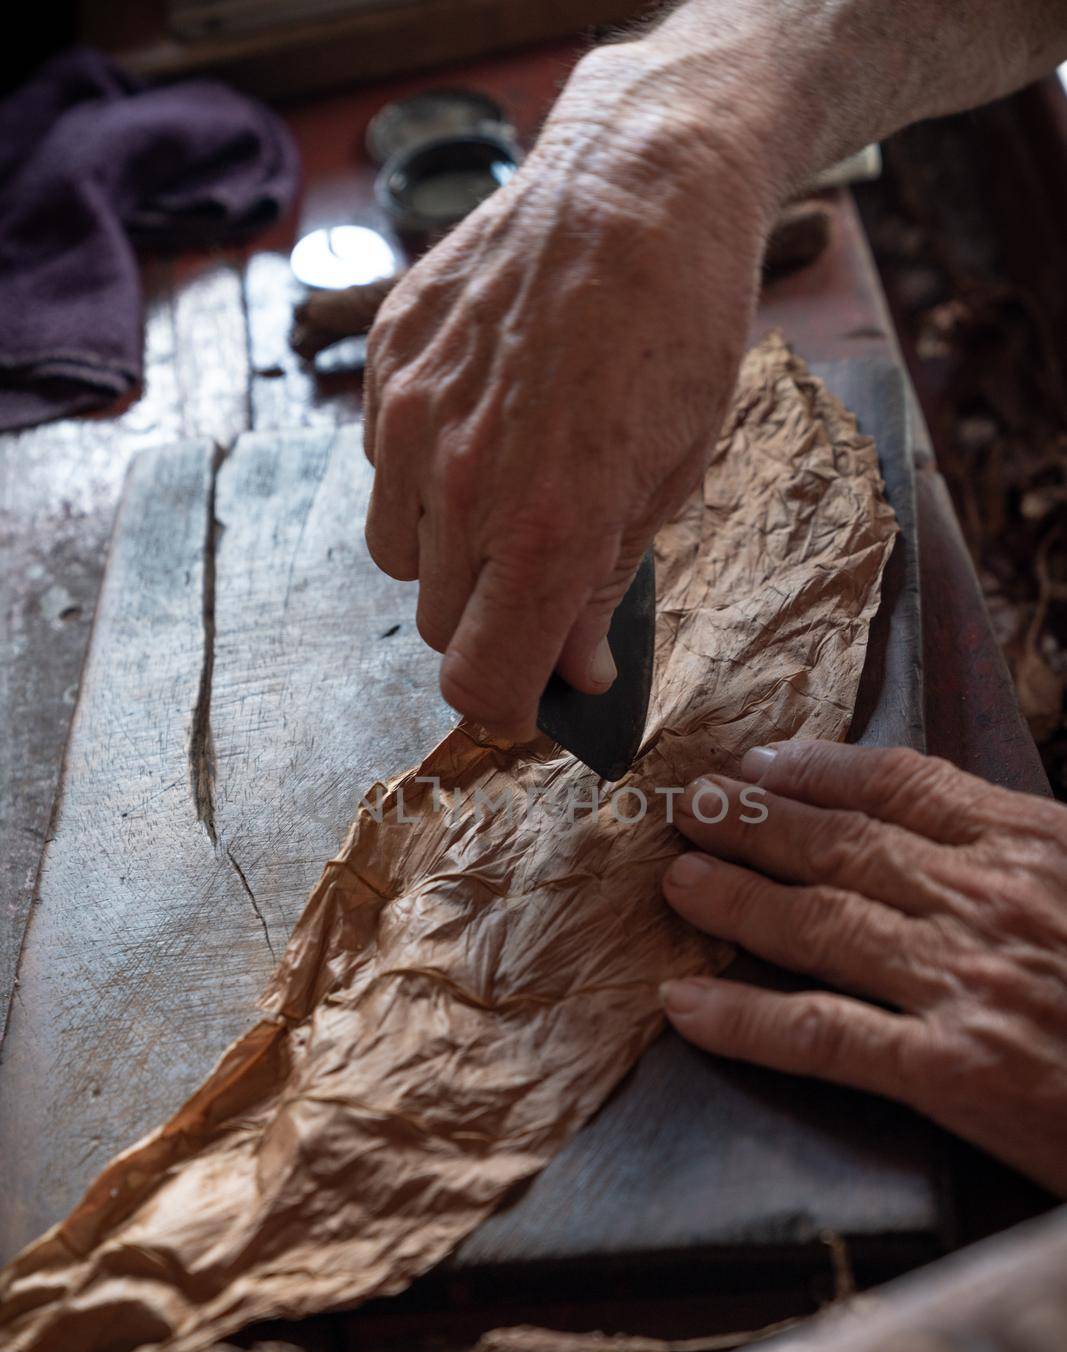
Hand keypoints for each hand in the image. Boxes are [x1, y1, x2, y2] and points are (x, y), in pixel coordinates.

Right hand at [362, 43, 775, 737]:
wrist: (638, 185)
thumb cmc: (680, 330)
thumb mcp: (672, 477)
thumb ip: (604, 586)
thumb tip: (575, 673)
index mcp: (549, 528)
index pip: (477, 680)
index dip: (503, 701)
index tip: (527, 689)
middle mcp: (462, 486)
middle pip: (438, 623)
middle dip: (489, 615)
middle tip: (540, 565)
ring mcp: (411, 421)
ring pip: (398, 553)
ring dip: (446, 549)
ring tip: (507, 482)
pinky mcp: (386, 366)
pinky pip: (382, 467)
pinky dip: (421, 470)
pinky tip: (483, 413)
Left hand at [660, 741, 1066, 1194]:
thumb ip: (1032, 853)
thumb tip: (956, 836)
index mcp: (1037, 843)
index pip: (903, 785)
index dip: (816, 770)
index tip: (756, 762)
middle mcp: (991, 898)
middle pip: (843, 844)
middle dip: (752, 821)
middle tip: (685, 806)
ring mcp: (968, 981)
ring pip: (820, 923)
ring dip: (734, 899)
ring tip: (674, 881)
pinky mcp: (956, 1070)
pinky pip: (827, 1035)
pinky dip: (748, 1020)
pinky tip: (688, 1006)